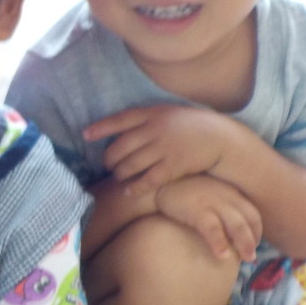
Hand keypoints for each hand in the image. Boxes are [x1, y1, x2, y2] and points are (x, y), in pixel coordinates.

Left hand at [85, 104, 231, 194]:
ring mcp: (164, 148)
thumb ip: (146, 120)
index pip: (120, 120)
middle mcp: (156, 129)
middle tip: (108, 166)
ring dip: (120, 174)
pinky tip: (129, 191)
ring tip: (118, 177)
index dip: (101, 128)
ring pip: (130, 165)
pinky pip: (147, 180)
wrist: (220, 137)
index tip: (85, 135)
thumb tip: (119, 132)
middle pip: (120, 147)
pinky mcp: (173, 166)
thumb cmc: (190, 126)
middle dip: (109, 160)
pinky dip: (135, 187)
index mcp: (152, 114)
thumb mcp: (168, 113)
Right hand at [156, 174, 260, 260]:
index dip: (256, 231)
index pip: (252, 213)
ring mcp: (211, 202)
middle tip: (251, 258)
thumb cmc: (181, 193)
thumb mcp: (205, 195)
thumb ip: (218, 207)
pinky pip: (212, 228)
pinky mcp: (195, 209)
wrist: (157, 183)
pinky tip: (221, 256)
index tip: (252, 245)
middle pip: (249, 219)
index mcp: (229, 192)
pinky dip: (219, 243)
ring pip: (237, 224)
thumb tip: (228, 230)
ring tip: (245, 260)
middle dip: (252, 240)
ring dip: (244, 243)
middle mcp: (224, 195)